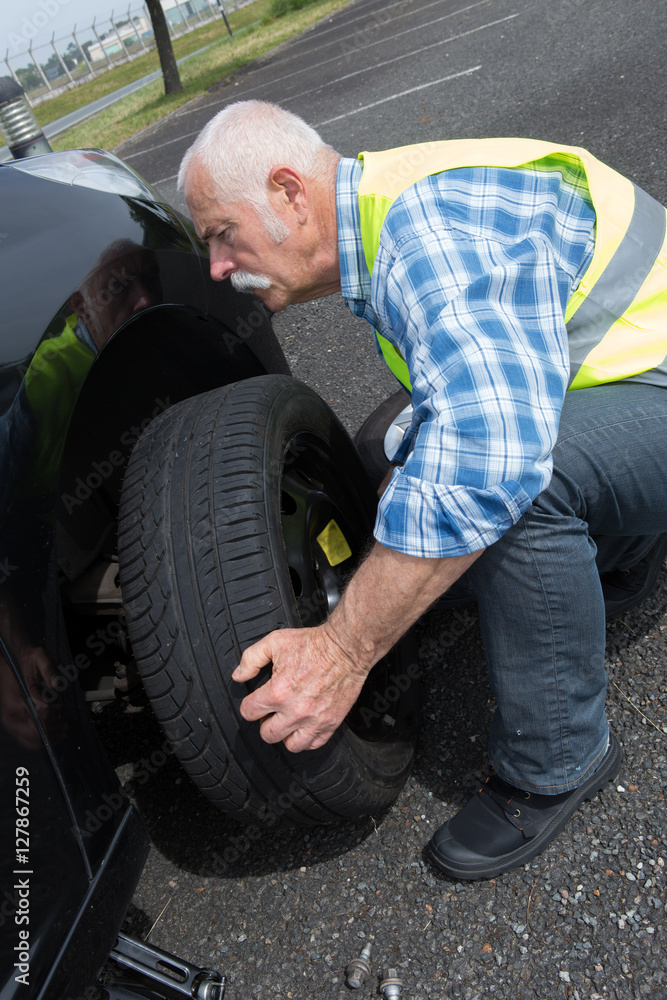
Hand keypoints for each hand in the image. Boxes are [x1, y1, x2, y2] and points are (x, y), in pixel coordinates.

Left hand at [232, 623, 370, 752]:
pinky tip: (305, 725)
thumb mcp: (275, 642)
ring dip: (286, 734)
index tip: (256, 701)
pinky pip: (314, 744)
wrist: (346, 648)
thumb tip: (238, 675)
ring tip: (288, 721)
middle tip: (272, 710)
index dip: (250, 705)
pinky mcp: (331, 723)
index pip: (249, 712)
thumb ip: (251, 658)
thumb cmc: (313, 644)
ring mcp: (314, 720)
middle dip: (266, 722)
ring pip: (290, 745)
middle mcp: (295, 710)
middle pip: (267, 734)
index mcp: (278, 692)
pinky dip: (307, 738)